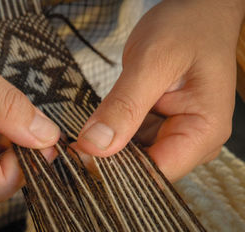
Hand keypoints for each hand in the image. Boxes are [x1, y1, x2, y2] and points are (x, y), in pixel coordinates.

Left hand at [77, 0, 244, 180]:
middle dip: (108, 162)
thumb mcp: (152, 62)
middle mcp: (193, 141)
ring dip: (106, 150)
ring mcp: (175, 134)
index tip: (80, 160)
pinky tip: (92, 131)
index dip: (117, 171)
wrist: (195, 12)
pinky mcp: (159, 126)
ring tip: (79, 139)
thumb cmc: (186, 28)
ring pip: (134, 158)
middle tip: (71, 151)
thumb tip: (96, 145)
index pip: (156, 172)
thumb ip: (124, 106)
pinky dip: (110, 137)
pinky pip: (130, 142)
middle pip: (144, 170)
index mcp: (203, 131)